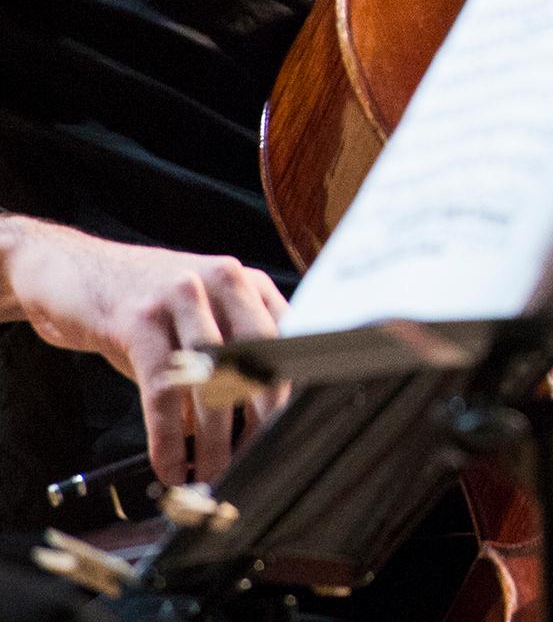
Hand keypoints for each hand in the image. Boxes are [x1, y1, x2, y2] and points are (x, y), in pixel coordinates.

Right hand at [0, 218, 287, 484]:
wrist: (70, 270)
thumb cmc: (141, 307)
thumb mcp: (194, 322)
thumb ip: (226, 363)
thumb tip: (250, 430)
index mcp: (246, 283)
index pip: (290, 340)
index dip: (292, 392)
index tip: (290, 433)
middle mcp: (222, 281)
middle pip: (261, 358)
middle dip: (261, 419)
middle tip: (255, 460)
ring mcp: (180, 296)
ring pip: (213, 378)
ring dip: (216, 438)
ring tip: (212, 473)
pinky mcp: (138, 320)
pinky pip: (163, 390)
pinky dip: (168, 438)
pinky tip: (169, 465)